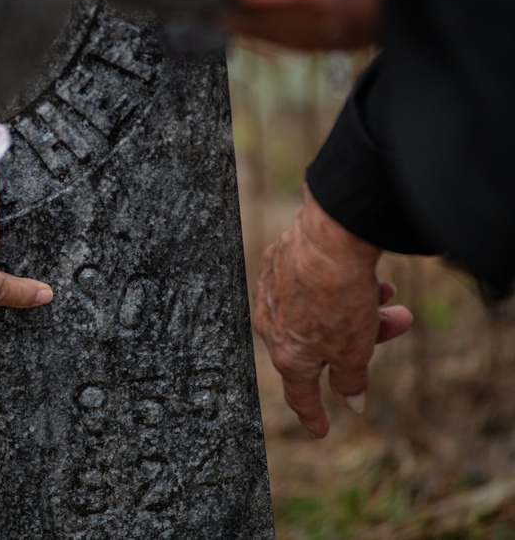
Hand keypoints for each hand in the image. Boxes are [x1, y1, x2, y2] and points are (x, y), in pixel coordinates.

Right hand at [253, 185, 412, 437]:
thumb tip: (351, 403)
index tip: (321, 430)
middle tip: (397, 322)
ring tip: (389, 294)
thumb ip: (350, 381)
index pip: (299, 395)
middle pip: (321, 345)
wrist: (327, 239)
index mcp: (287, 356)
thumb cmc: (337, 300)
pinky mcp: (277, 261)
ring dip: (357, 309)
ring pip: (317, 312)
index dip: (313, 414)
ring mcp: (272, 292)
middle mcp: (272, 326)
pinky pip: (308, 283)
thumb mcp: (353, 350)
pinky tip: (364, 275)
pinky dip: (336, 287)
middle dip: (363, 339)